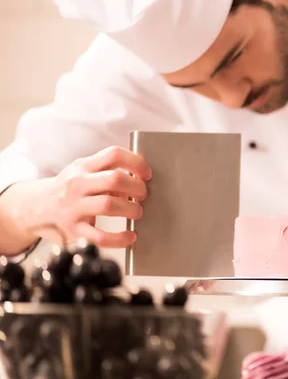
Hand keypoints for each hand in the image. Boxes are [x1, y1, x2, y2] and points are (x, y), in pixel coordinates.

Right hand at [20, 146, 151, 247]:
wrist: (35, 208)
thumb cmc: (70, 189)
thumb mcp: (84, 172)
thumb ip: (109, 172)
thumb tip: (140, 180)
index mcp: (83, 166)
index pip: (114, 154)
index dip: (136, 163)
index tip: (146, 174)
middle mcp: (77, 184)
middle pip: (115, 179)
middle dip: (137, 187)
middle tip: (143, 195)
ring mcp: (74, 207)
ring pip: (109, 205)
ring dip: (131, 209)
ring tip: (137, 212)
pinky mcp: (74, 230)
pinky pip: (100, 236)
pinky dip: (120, 238)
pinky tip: (130, 236)